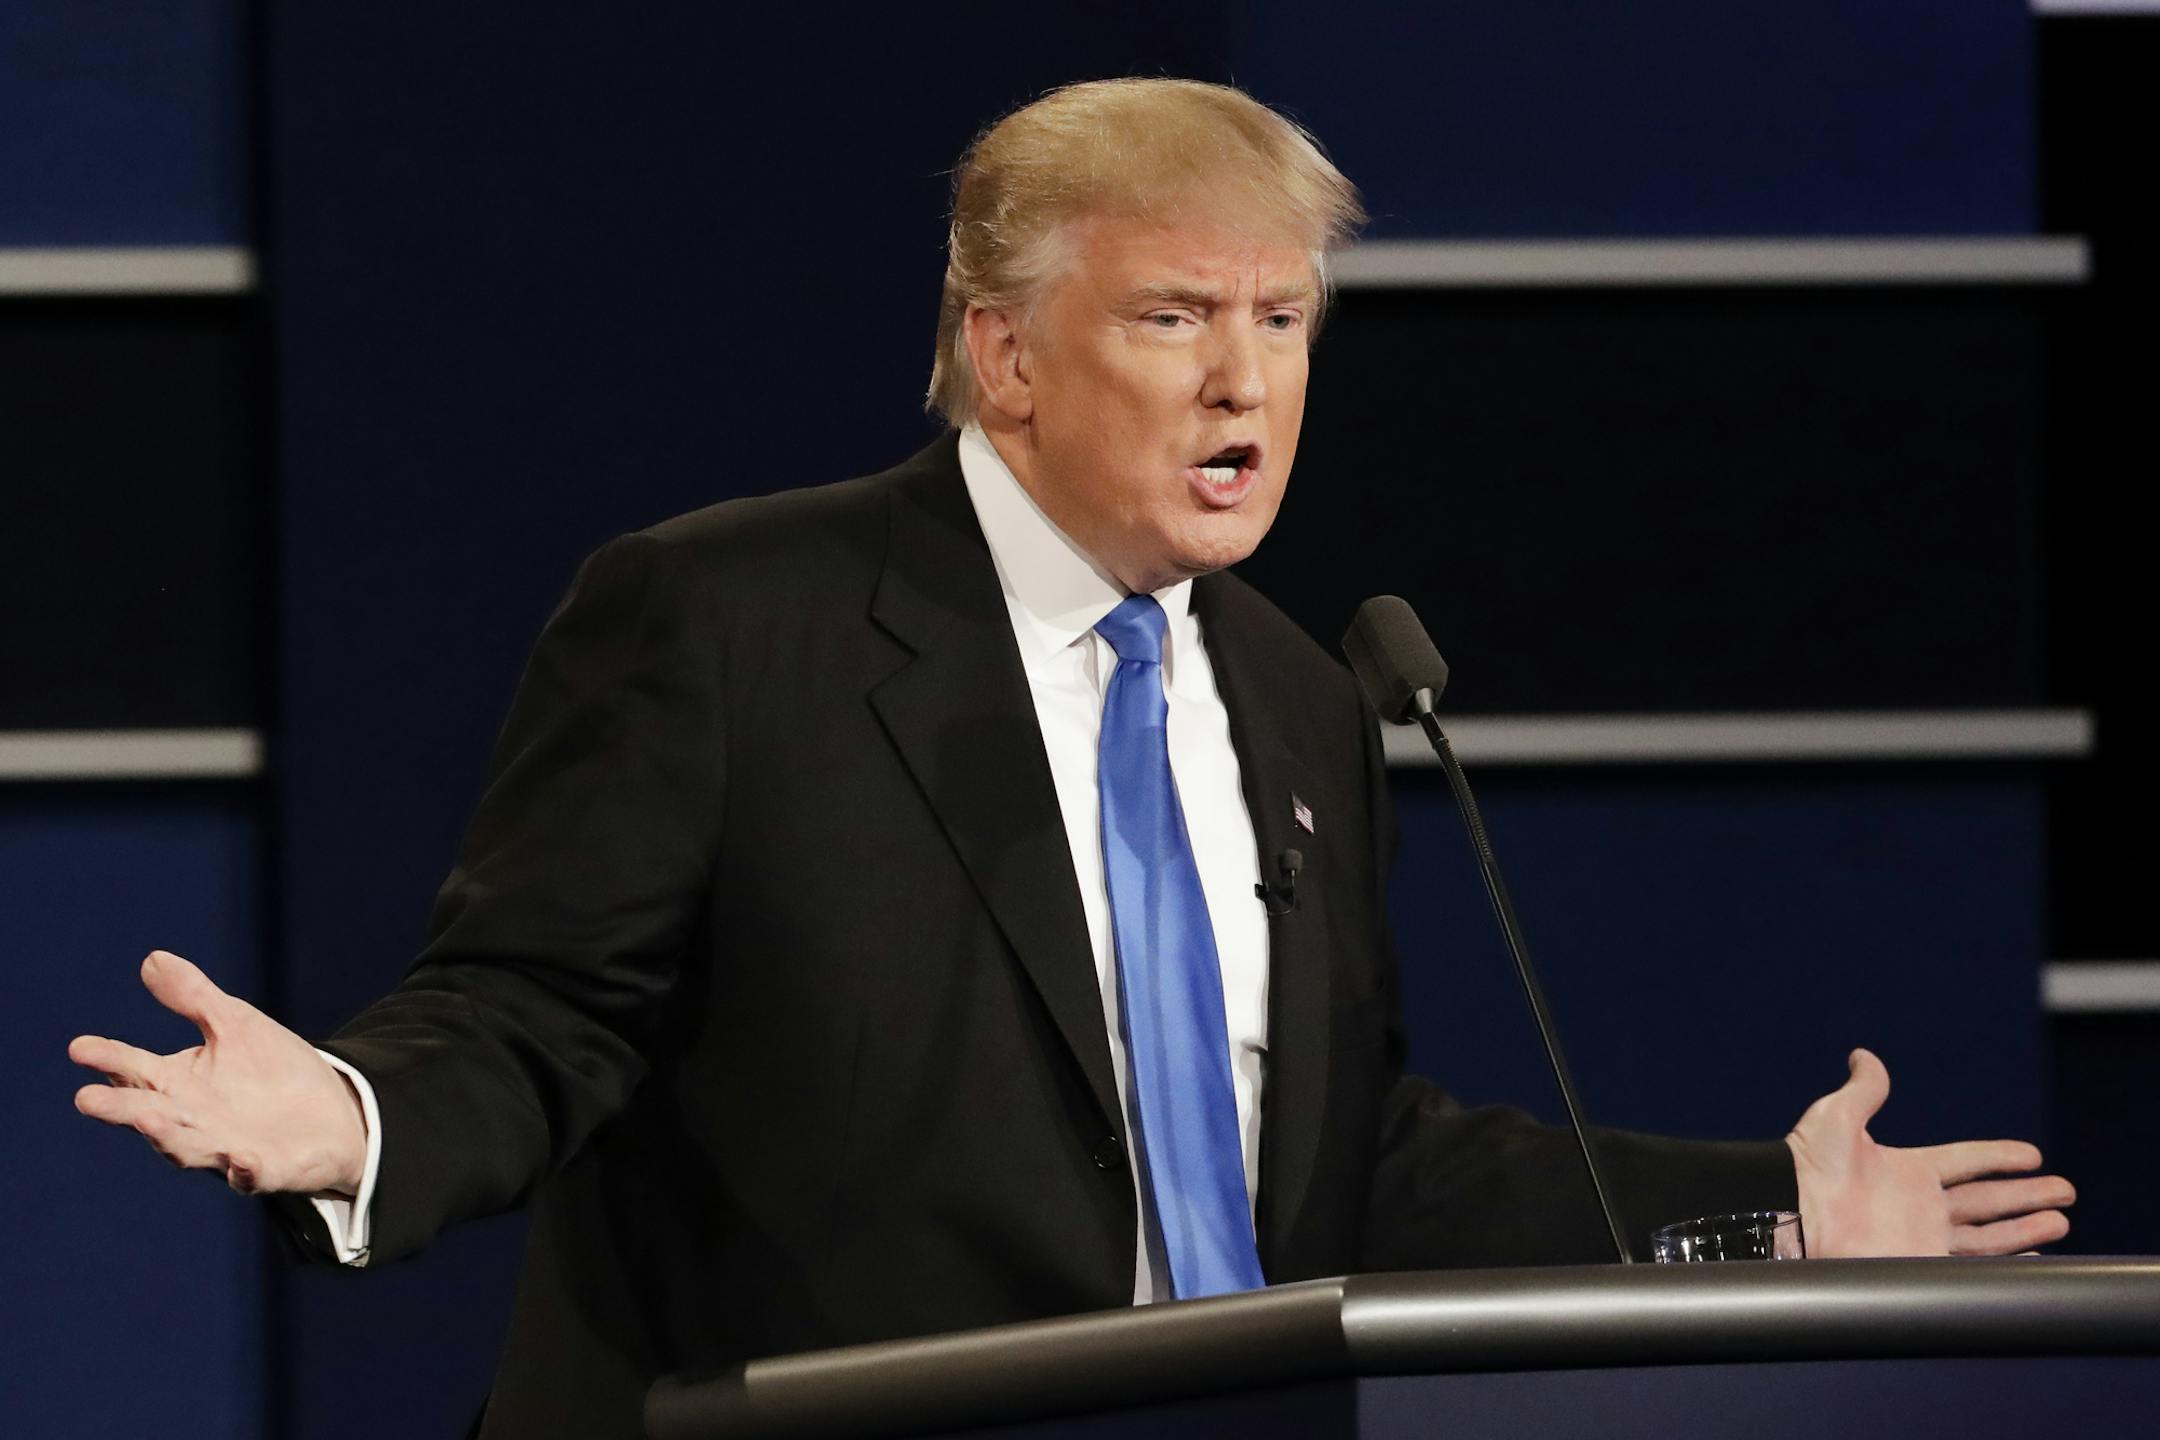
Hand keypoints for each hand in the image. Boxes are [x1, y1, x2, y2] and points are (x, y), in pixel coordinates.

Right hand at [69, 950, 367, 1195]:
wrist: (333, 1113)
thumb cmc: (272, 1070)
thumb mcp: (235, 1026)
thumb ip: (194, 999)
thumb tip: (152, 959)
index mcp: (180, 1085)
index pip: (135, 1070)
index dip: (109, 1059)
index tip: (80, 1047)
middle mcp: (193, 1122)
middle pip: (148, 1115)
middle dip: (119, 1109)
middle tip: (86, 1098)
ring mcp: (225, 1150)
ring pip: (187, 1149)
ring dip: (167, 1137)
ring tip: (148, 1118)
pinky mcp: (266, 1170)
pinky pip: (251, 1175)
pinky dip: (243, 1169)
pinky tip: (241, 1159)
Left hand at [1785, 1048, 2073, 1257]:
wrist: (1792, 1211)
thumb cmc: (1809, 1164)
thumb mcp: (1838, 1115)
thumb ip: (1863, 1088)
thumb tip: (1864, 1056)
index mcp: (1906, 1169)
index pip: (1966, 1161)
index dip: (1998, 1157)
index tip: (2032, 1154)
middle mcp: (1919, 1204)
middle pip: (1986, 1199)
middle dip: (2026, 1196)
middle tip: (2064, 1191)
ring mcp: (1922, 1235)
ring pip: (1988, 1234)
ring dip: (2025, 1228)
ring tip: (2062, 1222)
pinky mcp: (1920, 1262)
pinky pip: (1973, 1266)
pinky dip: (2005, 1264)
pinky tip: (2031, 1262)